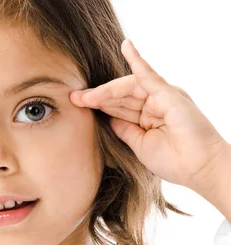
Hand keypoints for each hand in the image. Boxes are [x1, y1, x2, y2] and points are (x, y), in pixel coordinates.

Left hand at [70, 39, 229, 192]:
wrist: (197, 169)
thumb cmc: (173, 161)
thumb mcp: (139, 144)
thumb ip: (124, 129)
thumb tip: (107, 118)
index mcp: (148, 117)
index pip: (119, 106)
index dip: (99, 104)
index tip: (77, 104)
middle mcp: (156, 104)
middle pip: (121, 95)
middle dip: (97, 97)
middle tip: (75, 97)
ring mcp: (163, 97)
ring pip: (128, 87)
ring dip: (106, 90)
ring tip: (85, 96)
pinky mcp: (169, 94)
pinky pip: (150, 74)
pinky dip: (137, 60)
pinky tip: (126, 46)